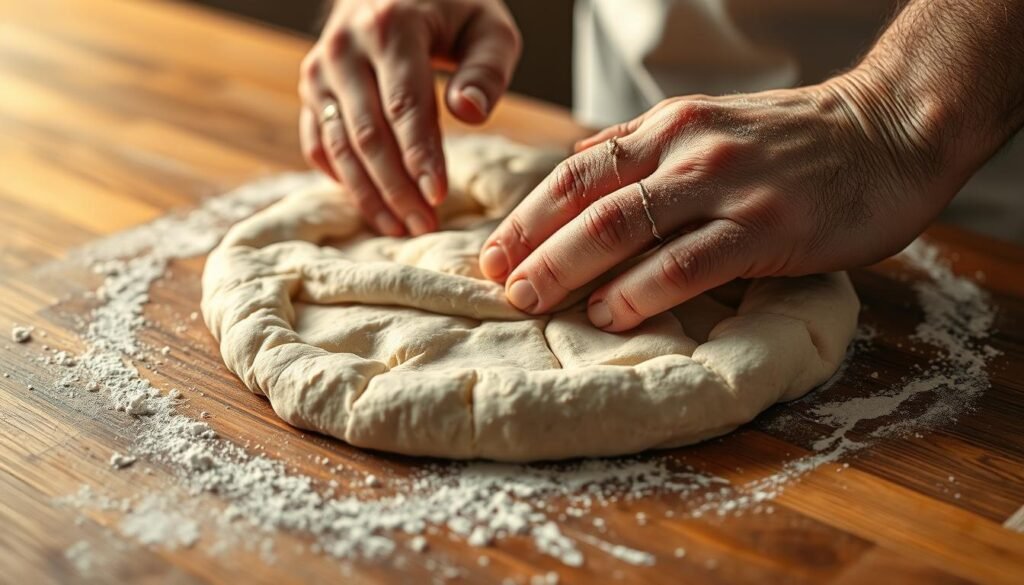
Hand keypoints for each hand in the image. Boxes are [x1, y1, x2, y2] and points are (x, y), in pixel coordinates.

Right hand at [299, 0, 519, 235]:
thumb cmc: (450, 9)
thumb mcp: (487, 26)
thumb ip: (487, 69)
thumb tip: (470, 114)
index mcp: (390, 27)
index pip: (404, 106)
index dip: (420, 156)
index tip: (437, 196)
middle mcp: (344, 50)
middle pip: (368, 135)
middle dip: (397, 188)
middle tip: (423, 224)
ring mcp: (320, 72)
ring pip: (339, 147)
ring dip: (369, 194)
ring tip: (401, 226)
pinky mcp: (311, 91)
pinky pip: (318, 145)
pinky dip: (343, 180)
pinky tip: (373, 206)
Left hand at [479, 71, 953, 330]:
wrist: (888, 130)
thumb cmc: (794, 141)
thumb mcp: (708, 125)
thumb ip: (644, 151)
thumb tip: (579, 171)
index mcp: (667, 128)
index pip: (576, 172)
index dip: (527, 215)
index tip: (491, 253)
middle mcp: (686, 149)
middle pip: (587, 201)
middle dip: (533, 247)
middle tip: (500, 287)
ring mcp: (726, 185)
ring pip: (625, 226)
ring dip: (569, 268)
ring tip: (534, 302)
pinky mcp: (766, 225)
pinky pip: (688, 261)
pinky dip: (642, 291)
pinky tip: (611, 314)